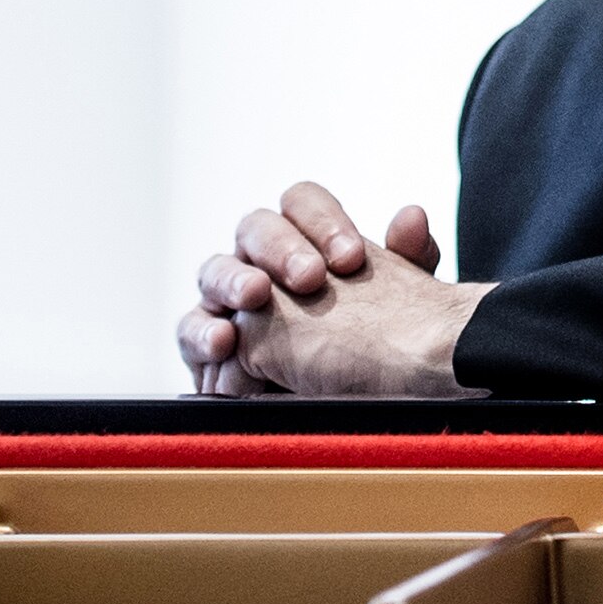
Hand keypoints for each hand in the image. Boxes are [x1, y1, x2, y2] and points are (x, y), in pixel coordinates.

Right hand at [177, 180, 487, 399]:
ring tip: (256, 296)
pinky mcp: (203, 342)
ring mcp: (227, 298)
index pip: (302, 203)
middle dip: (280, 248)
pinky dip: (203, 333)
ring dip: (234, 281)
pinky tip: (225, 342)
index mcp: (303, 238)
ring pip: (215, 269)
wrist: (340, 400)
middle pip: (255, 228)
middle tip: (310, 279)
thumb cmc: (366, 343)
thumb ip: (407, 260)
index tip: (352, 259)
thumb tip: (412, 216)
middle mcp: (259, 259)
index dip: (323, 221)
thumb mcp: (397, 304)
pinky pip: (190, 328)